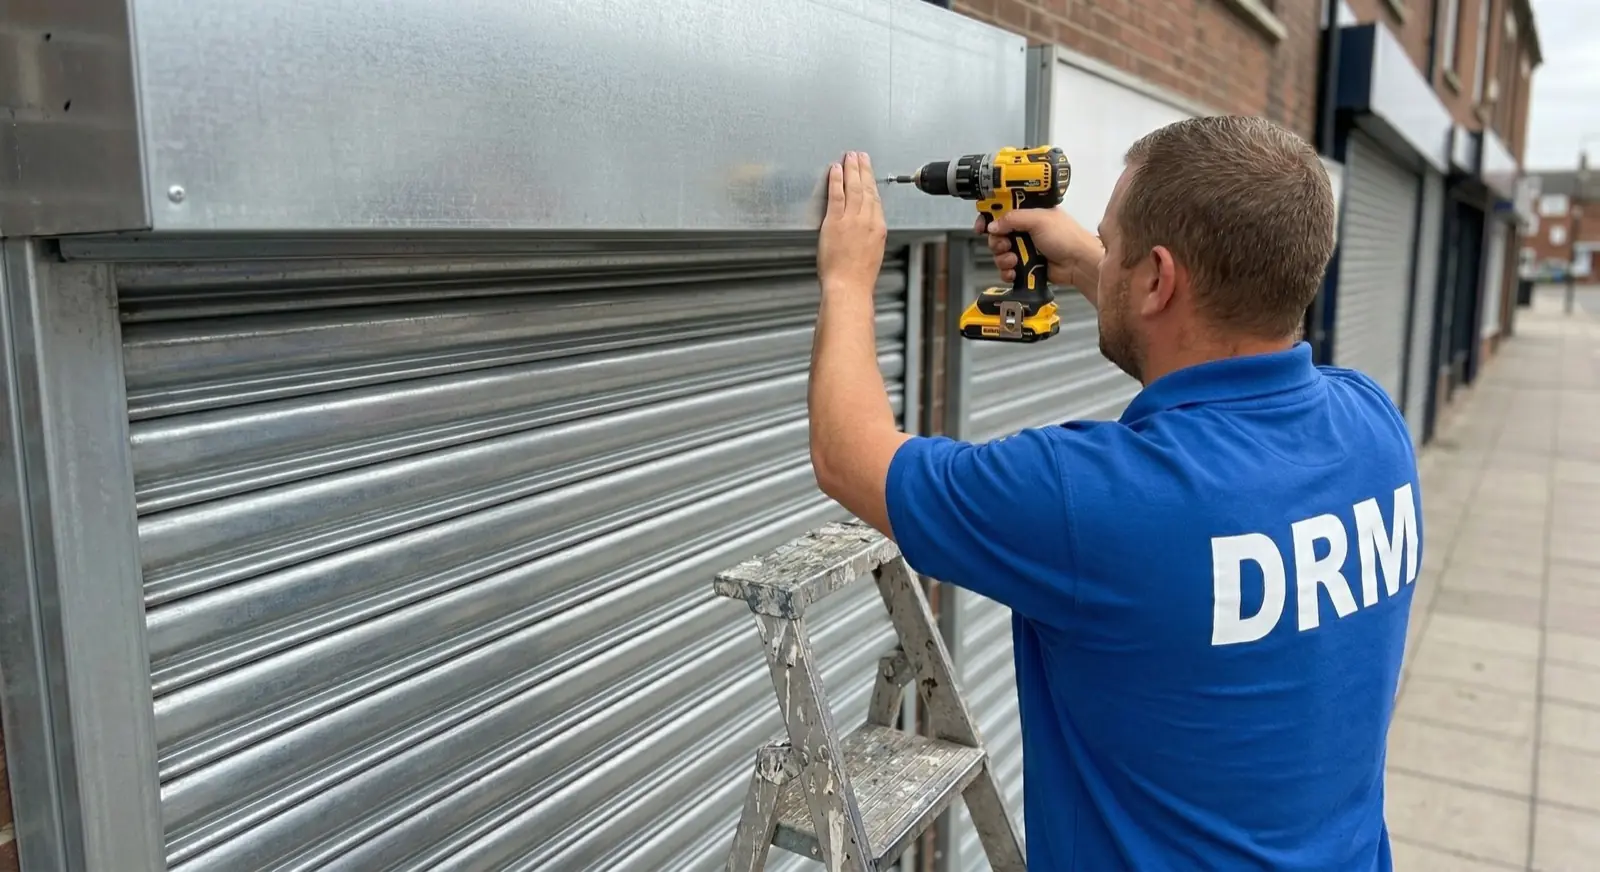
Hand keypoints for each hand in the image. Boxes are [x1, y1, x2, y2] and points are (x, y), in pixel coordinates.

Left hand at [819, 152, 886, 294]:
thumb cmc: (858, 277)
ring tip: (849, 157)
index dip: (872, 182)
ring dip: (851, 169)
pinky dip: (836, 180)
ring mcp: (852, 220)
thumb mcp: (873, 254)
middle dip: (863, 169)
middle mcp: (868, 221)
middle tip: (860, 156)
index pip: (876, 199)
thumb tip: (866, 230)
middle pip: (867, 188)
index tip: (869, 173)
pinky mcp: (835, 221)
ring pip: (854, 187)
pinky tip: (835, 170)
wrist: (849, 286)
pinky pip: (837, 195)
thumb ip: (870, 237)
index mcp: (878, 229)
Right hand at [974, 207, 1101, 286]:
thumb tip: (993, 224)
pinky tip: (1014, 271)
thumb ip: (1013, 219)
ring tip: (1013, 260)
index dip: (990, 216)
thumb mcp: (1039, 220)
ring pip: (1000, 252)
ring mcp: (1025, 247)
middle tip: (1005, 244)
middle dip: (997, 241)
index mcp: (1029, 212)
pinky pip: (1007, 268)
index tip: (982, 225)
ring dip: (1002, 258)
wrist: (1078, 263)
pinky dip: (1007, 271)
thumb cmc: (1067, 237)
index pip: (1003, 210)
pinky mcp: (1025, 265)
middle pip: (997, 233)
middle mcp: (1026, 229)